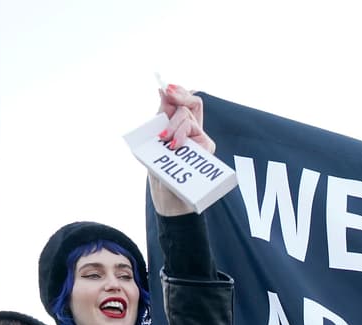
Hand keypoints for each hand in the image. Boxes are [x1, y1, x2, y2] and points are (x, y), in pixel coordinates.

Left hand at [150, 83, 213, 216]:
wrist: (169, 200)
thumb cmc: (161, 173)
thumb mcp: (154, 142)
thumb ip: (160, 119)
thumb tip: (162, 91)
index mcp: (182, 128)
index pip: (186, 101)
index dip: (179, 90)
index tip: (166, 87)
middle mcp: (195, 131)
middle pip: (192, 103)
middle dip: (177, 100)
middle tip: (164, 99)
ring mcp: (201, 140)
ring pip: (188, 117)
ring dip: (173, 125)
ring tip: (164, 141)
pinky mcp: (207, 150)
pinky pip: (196, 132)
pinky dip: (182, 135)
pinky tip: (174, 145)